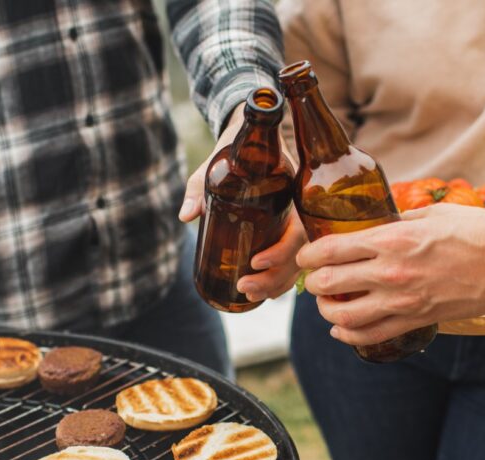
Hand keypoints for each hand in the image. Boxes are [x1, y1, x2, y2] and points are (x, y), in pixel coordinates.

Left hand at [180, 103, 301, 300]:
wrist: (248, 139)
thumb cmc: (234, 151)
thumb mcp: (214, 166)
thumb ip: (199, 188)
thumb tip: (185, 216)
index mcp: (290, 194)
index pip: (298, 231)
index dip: (280, 252)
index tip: (255, 261)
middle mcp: (298, 212)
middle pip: (298, 256)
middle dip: (273, 278)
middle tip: (244, 288)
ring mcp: (295, 225)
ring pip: (297, 265)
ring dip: (275, 285)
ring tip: (248, 296)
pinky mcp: (285, 234)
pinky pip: (292, 263)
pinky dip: (280, 281)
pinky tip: (264, 295)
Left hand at [296, 203, 484, 345]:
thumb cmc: (478, 232)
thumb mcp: (433, 214)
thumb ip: (399, 221)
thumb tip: (377, 223)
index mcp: (392, 240)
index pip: (331, 250)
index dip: (309, 255)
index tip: (306, 256)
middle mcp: (390, 272)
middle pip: (328, 283)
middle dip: (314, 282)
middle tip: (315, 279)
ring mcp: (402, 301)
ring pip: (343, 316)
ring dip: (327, 311)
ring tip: (327, 304)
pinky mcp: (415, 320)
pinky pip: (369, 336)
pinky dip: (347, 335)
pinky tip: (341, 328)